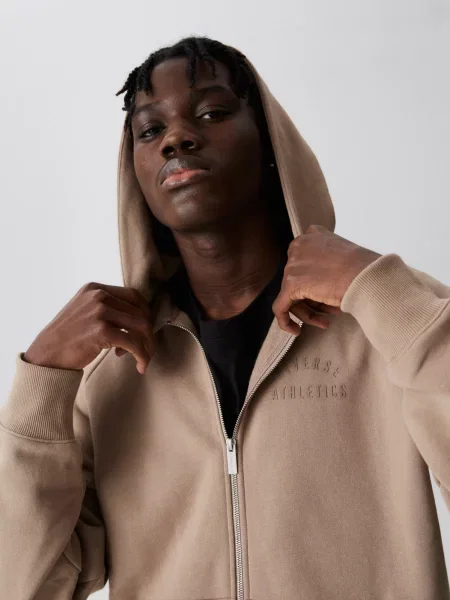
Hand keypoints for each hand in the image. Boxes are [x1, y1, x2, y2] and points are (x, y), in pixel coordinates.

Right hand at [23, 283, 155, 374]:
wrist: (47, 354)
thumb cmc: (68, 337)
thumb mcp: (85, 310)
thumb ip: (106, 307)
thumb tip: (138, 318)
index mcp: (95, 288)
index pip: (133, 295)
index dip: (145, 313)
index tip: (145, 330)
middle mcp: (99, 296)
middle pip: (140, 311)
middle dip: (148, 333)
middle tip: (146, 349)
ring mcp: (100, 312)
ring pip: (141, 326)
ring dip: (147, 346)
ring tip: (144, 359)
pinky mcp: (101, 331)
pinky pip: (133, 343)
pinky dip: (141, 356)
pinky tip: (139, 365)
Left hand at [272, 224, 381, 333]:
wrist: (368, 276)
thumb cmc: (365, 270)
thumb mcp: (343, 256)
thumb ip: (325, 263)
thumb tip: (315, 286)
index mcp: (312, 235)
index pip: (304, 264)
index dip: (315, 283)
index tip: (327, 295)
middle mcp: (298, 246)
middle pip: (297, 280)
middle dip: (312, 300)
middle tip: (327, 313)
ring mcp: (293, 264)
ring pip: (291, 296)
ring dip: (308, 312)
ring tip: (324, 323)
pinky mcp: (291, 284)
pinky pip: (280, 307)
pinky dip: (285, 321)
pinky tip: (295, 331)